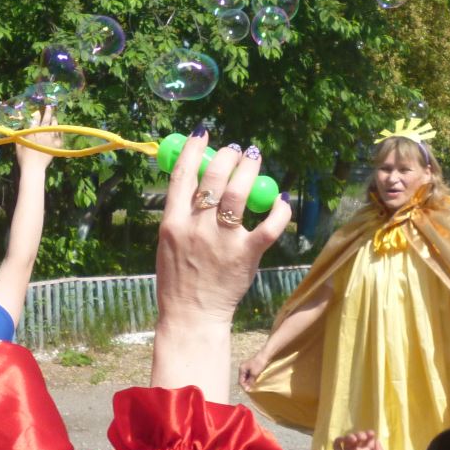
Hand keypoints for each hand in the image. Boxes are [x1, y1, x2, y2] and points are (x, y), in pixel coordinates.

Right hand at [14, 104, 60, 173]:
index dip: (36, 116)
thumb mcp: (18, 145)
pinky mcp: (55, 146)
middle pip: (45, 121)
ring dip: (54, 121)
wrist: (33, 168)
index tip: (37, 111)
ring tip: (54, 117)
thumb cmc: (23, 158)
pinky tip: (60, 129)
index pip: (34, 122)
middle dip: (47, 113)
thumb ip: (20, 136)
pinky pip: (59, 137)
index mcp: (32, 134)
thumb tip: (21, 129)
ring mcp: (50, 140)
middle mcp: (42, 135)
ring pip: (53, 127)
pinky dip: (60, 132)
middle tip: (49, 107)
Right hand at [154, 130, 292, 327]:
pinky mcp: (246, 256)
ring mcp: (222, 241)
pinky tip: (280, 200)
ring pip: (240, 193)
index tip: (204, 133)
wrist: (191, 317)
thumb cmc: (179, 281)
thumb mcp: (168, 244)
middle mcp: (196, 228)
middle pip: (214, 178)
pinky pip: (268, 227)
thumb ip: (182, 216)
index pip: (182, 176)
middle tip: (237, 150)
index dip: (193, 149)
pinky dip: (278, 210)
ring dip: (250, 170)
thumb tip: (198, 184)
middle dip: (228, 157)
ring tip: (254, 160)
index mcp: (172, 223)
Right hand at [238, 352, 267, 392]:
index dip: (244, 386)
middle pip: (242, 379)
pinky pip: (249, 375)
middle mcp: (242, 368)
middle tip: (250, 389)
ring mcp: (246, 367)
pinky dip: (251, 379)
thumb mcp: (254, 374)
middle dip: (246, 384)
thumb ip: (250, 382)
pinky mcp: (251, 367)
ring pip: (246, 377)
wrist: (264, 355)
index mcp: (241, 369)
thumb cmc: (259, 364)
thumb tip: (247, 389)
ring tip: (253, 386)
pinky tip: (254, 381)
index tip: (248, 391)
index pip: (240, 380)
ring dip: (249, 382)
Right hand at [332, 430, 384, 449]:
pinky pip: (337, 445)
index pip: (367, 439)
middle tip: (363, 437)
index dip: (369, 434)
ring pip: (348, 439)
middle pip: (358, 437)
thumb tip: (377, 440)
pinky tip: (344, 441)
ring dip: (351, 436)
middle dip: (360, 434)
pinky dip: (339, 440)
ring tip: (354, 439)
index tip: (371, 434)